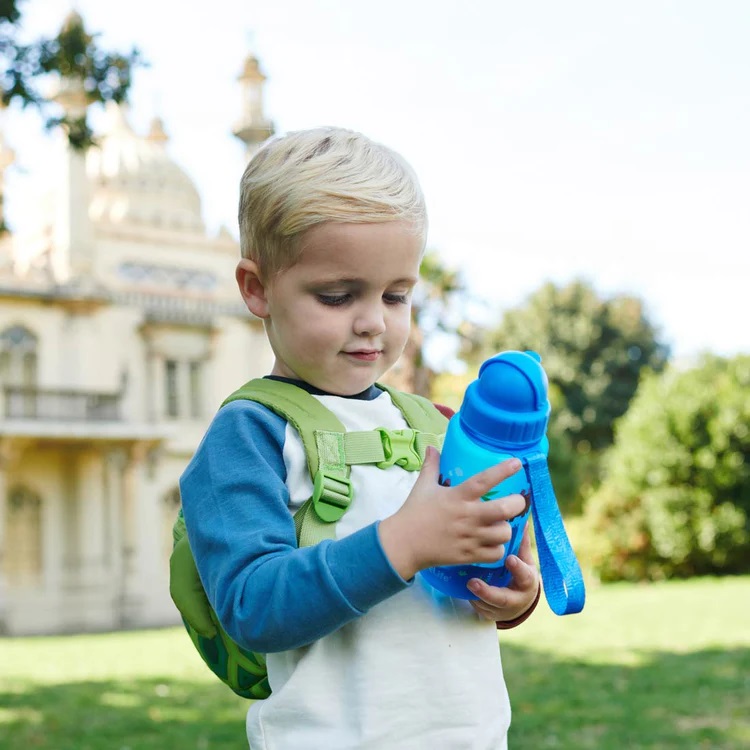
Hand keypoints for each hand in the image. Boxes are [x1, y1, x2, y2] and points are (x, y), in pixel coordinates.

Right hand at [378, 446, 526, 580]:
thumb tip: (432, 447)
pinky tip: (492, 543)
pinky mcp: (469, 555)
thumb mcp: (422, 486)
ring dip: (507, 528)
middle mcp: (467, 516)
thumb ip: (431, 466)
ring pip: (504, 533)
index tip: (517, 463)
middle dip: (517, 504)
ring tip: (501, 524)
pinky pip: (496, 553)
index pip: (484, 480)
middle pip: (504, 509)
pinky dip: (498, 548)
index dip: (502, 471)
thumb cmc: (414, 512)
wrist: (403, 543)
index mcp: (457, 496)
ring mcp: (469, 537)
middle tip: (517, 502)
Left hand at [467, 525, 539, 621]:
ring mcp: (502, 609)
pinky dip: (471, 600)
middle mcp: (516, 599)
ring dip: (476, 596)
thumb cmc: (521, 574)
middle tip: (472, 582)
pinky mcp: (490, 614)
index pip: (525, 576)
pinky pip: (479, 609)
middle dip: (488, 592)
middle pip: (503, 599)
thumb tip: (521, 519)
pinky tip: (461, 589)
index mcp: (527, 582)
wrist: (520, 602)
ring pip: (488, 606)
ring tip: (465, 585)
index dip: (518, 569)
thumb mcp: (525, 560)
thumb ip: (521, 543)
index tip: (509, 558)